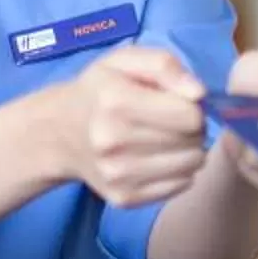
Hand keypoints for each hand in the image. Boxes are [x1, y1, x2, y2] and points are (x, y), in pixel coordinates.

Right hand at [62, 45, 209, 209]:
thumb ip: (166, 65)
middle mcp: (113, 142)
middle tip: (173, 121)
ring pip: (191, 167)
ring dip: (189, 151)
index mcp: (116, 101)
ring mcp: (117, 175)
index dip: (193, 107)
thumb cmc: (100, 90)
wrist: (59, 133)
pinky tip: (159, 158)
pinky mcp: (123, 198)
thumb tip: (199, 93)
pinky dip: (178, 172)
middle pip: (193, 142)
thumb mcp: (125, 61)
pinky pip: (179, 187)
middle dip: (193, 129)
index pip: (190, 116)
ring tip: (167, 139)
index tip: (179, 103)